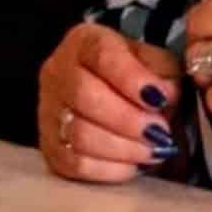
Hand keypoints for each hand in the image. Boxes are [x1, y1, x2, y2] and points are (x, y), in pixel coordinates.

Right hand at [37, 24, 181, 184]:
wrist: (110, 89)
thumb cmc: (140, 72)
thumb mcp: (155, 59)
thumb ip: (162, 73)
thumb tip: (164, 98)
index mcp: (85, 41)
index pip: (103, 56)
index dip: (133, 80)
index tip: (161, 99)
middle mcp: (57, 72)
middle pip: (85, 98)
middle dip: (129, 120)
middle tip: (161, 133)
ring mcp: (47, 110)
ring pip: (78, 135)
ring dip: (123, 148)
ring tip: (153, 151)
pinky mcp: (48, 145)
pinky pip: (72, 164)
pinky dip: (107, 170)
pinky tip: (133, 165)